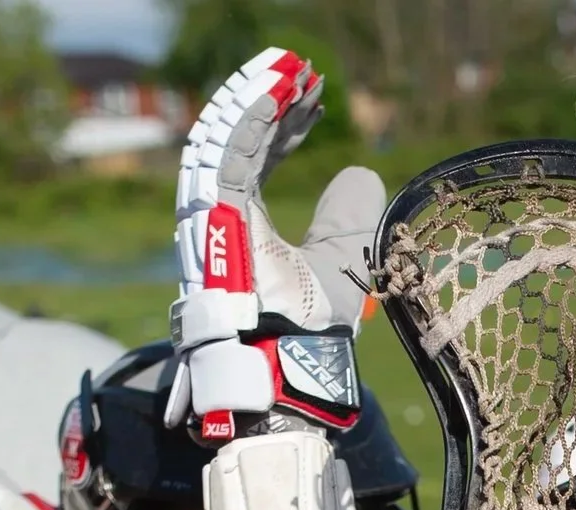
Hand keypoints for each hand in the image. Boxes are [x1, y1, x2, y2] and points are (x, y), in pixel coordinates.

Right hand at [167, 48, 383, 442]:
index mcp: (243, 227)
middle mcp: (220, 218)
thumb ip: (346, 222)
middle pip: (238, 140)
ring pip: (226, 137)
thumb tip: (363, 174)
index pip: (257, 159)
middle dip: (273, 103)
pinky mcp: (213, 216)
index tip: (313, 102)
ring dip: (260, 98)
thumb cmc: (306, 333)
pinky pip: (228, 150)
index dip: (284, 127)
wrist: (284, 372)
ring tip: (293, 72)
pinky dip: (252, 116)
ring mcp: (212, 216)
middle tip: (307, 77)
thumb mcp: (341, 264)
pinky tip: (280, 89)